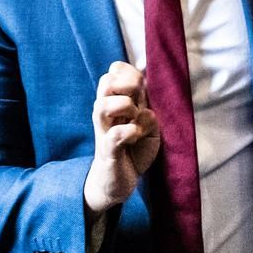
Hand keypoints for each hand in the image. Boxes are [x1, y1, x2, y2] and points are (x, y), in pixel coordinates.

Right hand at [83, 62, 162, 213]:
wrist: (117, 181)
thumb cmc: (133, 151)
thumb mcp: (148, 128)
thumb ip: (149, 111)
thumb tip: (146, 107)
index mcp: (116, 102)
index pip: (115, 71)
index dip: (130, 73)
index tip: (141, 90)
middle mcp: (106, 113)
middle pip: (106, 81)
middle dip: (128, 85)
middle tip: (138, 103)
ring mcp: (104, 130)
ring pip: (103, 104)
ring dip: (125, 107)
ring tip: (135, 121)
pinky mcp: (107, 149)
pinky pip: (115, 134)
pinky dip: (130, 132)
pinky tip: (136, 136)